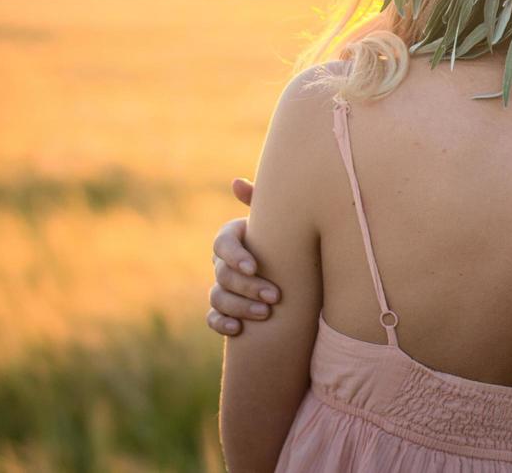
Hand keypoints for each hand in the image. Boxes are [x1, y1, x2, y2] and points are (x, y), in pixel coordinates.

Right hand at [207, 178, 280, 335]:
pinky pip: (213, 317)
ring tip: (266, 313)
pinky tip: (238, 329)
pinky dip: (221, 323)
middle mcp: (223, 262)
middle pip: (223, 275)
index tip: (255, 267)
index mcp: (233, 238)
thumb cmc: (289, 239)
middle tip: (275, 296)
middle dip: (248, 286)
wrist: (298, 271)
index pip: (223, 244)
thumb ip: (264, 201)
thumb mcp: (281, 220)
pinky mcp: (225, 309)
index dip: (235, 256)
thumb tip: (236, 182)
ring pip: (218, 297)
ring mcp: (222, 286)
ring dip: (239, 306)